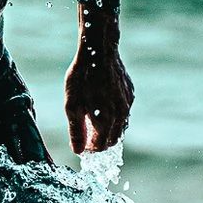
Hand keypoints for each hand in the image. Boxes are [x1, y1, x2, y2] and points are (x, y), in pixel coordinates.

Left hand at [64, 9, 134, 153]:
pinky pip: (124, 111)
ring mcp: (128, 103)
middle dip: (100, 142)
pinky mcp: (130, 93)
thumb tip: (78, 151)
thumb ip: (76, 130)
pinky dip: (114, 114)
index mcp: (106, 120)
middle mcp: (121, 115)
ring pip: (121, 126)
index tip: (81, 144)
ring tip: (92, 120)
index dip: (90, 149)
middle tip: (86, 135)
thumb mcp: (72, 105)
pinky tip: (102, 105)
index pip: (101, 147)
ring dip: (108, 129)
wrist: (99, 51)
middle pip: (113, 140)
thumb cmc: (82, 77)